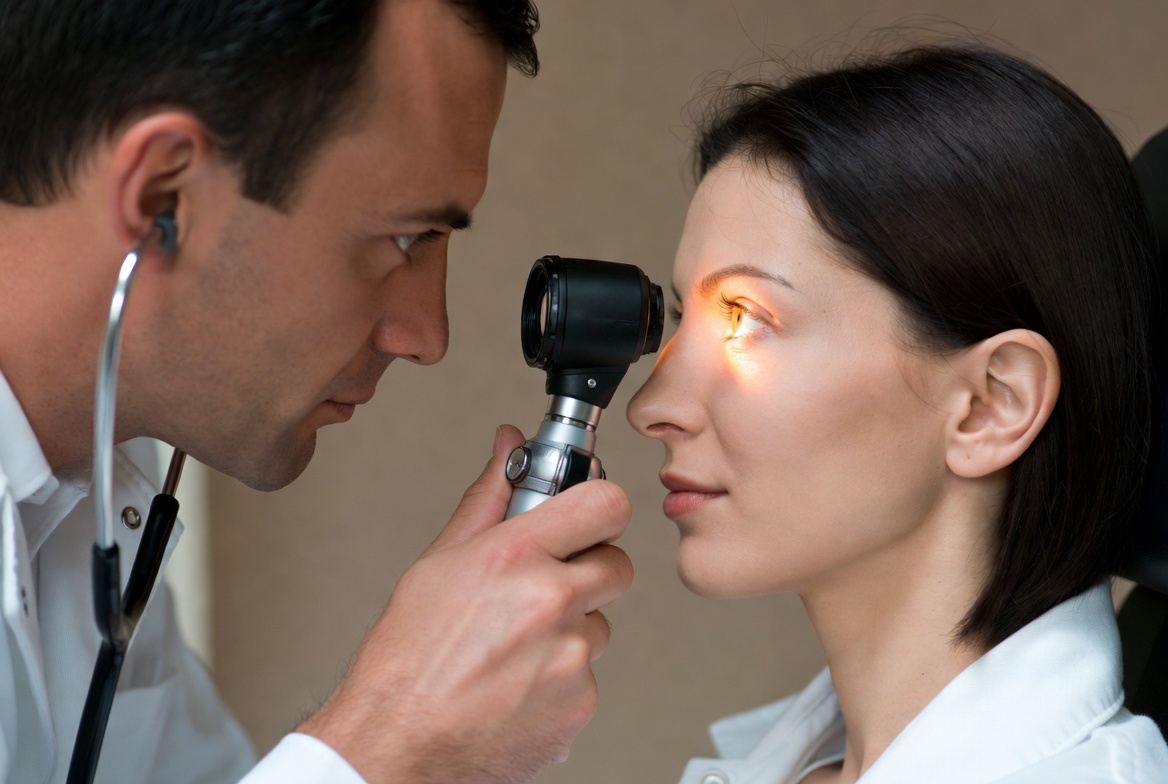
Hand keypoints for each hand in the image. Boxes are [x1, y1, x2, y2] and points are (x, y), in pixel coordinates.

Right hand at [297, 425, 633, 782]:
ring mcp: (571, 656)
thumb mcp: (438, 564)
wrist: (397, 748)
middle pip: (617, 565)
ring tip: (513, 647)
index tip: (589, 516)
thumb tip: (509, 444)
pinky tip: (518, 683)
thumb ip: (488, 500)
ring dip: (570, 630)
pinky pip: (589, 674)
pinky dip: (562, 678)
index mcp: (514, 557)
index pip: (605, 503)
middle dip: (587, 571)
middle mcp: (551, 602)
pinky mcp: (581, 703)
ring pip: (599, 624)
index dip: (601, 506)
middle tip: (543, 588)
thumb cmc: (407, 661)